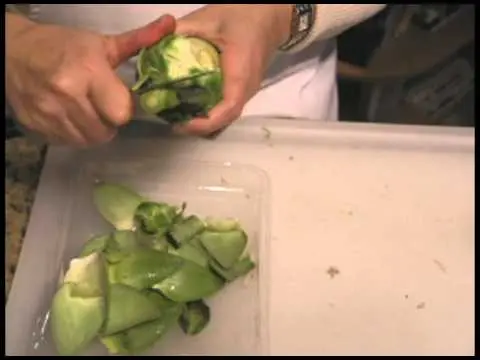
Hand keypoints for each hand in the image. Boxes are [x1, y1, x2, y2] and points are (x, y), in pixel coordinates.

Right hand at [6, 14, 174, 145]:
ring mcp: (49, 113)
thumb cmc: (62, 46)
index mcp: (88, 71)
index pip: (121, 113)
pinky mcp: (36, 127)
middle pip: (106, 132)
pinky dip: (73, 134)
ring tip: (87, 110)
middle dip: (109, 121)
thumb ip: (139, 40)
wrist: (12, 52)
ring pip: (88, 141)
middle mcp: (67, 95)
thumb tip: (171, 24)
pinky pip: (67, 143)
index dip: (124, 109)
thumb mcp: (102, 43)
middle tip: (102, 105)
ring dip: (93, 130)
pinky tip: (70, 116)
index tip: (119, 99)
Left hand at [174, 5, 291, 134]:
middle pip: (225, 119)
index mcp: (241, 73)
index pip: (228, 109)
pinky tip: (192, 106)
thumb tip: (152, 45)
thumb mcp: (209, 19)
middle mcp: (247, 88)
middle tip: (173, 122)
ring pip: (226, 116)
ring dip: (205, 121)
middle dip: (200, 126)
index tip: (182, 124)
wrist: (269, 15)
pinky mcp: (244, 87)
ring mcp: (247, 90)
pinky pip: (227, 107)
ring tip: (179, 117)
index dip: (206, 122)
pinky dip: (210, 112)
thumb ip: (181, 31)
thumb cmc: (243, 15)